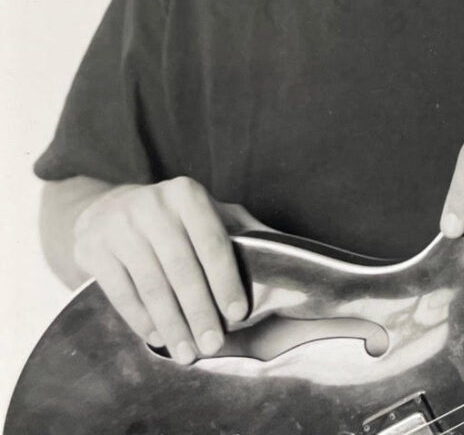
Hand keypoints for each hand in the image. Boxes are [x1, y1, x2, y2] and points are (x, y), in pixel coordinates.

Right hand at [72, 177, 264, 363]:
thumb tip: (286, 251)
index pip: (212, 242)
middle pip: (182, 270)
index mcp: (187, 194)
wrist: (108, 208)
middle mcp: (153, 205)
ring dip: (172, 325)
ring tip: (187, 352)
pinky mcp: (94, 248)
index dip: (226, 280)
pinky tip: (158, 338)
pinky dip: (141, 320)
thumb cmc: (172, 216)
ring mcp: (120, 226)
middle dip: (200, 312)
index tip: (238, 313)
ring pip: (152, 286)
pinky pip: (121, 293)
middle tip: (213, 344)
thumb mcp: (207, 211)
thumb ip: (242, 229)